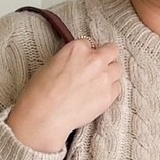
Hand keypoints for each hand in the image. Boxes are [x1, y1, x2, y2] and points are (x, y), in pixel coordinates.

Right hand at [5, 39, 121, 153]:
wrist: (45, 115)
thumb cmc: (41, 91)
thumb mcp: (53, 63)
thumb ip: (72, 59)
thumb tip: (78, 63)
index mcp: (78, 48)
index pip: (91, 44)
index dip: (87, 53)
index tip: (84, 61)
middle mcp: (94, 59)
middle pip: (112, 51)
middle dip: (106, 58)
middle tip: (97, 69)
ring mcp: (104, 77)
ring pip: (117, 69)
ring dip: (110, 74)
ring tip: (97, 85)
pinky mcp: (108, 96)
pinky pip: (117, 88)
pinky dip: (110, 90)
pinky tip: (97, 96)